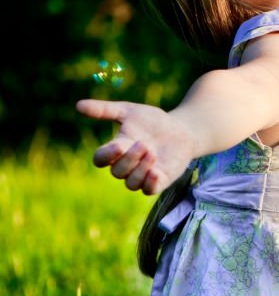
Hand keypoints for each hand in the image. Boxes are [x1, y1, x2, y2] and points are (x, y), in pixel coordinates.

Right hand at [76, 99, 198, 195]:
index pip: (100, 159)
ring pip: (131, 183)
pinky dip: (150, 184)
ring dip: (139, 170)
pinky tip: (156, 172)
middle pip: (117, 172)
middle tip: (145, 144)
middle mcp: (127, 166)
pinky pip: (149, 190)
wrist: (182, 129)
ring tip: (153, 153)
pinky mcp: (159, 181)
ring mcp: (143, 175)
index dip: (106, 156)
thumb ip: (105, 110)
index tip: (118, 145)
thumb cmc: (153, 121)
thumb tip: (78, 105)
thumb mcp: (130, 111)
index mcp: (117, 150)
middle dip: (129, 159)